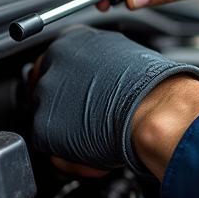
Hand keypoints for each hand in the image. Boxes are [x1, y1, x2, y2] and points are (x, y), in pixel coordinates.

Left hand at [31, 26, 198, 174]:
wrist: (155, 110)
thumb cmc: (152, 87)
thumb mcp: (122, 59)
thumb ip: (98, 64)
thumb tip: (96, 78)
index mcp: (72, 40)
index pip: (56, 61)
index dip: (70, 84)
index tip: (78, 95)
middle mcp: (52, 62)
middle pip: (47, 90)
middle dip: (66, 108)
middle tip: (91, 118)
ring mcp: (44, 95)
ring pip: (48, 121)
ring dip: (69, 134)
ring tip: (100, 137)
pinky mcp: (43, 128)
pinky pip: (53, 150)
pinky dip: (73, 157)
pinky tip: (98, 152)